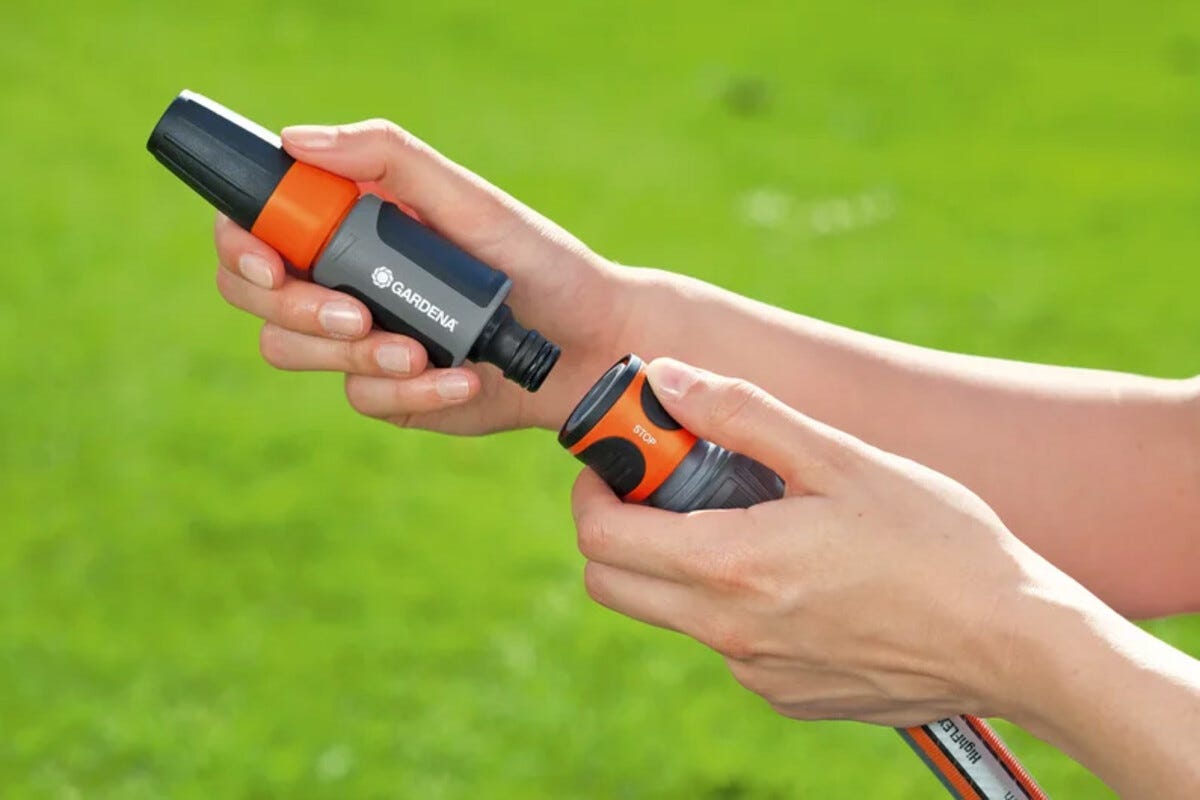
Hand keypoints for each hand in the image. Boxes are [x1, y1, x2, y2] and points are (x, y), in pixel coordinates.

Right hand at [215, 119, 634, 434]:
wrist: (587, 343)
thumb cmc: (535, 261)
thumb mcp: (469, 200)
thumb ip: (387, 157)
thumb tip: (294, 140)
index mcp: (352, 222)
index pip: (258, 225)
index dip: (242, 246)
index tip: (272, 266)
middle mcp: (342, 278)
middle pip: (257, 298)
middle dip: (299, 311)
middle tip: (358, 318)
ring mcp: (360, 338)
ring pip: (293, 352)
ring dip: (355, 355)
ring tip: (423, 352)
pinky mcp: (388, 389)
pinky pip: (361, 397)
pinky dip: (413, 389)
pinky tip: (461, 378)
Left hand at [571, 358, 1104, 726]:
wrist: (1015, 641)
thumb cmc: (936, 541)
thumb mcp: (838, 458)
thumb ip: (742, 415)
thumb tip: (665, 380)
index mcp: (730, 566)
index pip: (599, 537)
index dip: (595, 489)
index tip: (628, 458)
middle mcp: (729, 632)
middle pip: (613, 583)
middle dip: (621, 527)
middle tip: (676, 486)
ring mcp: (756, 672)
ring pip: (671, 612)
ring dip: (683, 561)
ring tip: (760, 522)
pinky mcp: (786, 695)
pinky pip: (728, 644)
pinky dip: (736, 604)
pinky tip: (802, 576)